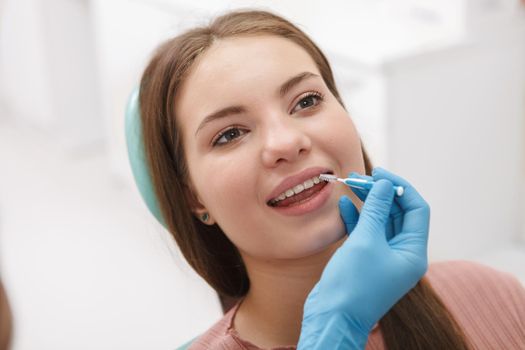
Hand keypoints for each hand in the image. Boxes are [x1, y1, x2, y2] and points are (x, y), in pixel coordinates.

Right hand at [297, 167, 429, 348]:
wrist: (332, 318)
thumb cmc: (352, 285)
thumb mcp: (366, 240)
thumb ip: (376, 209)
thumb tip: (384, 184)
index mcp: (413, 252)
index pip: (416, 209)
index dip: (399, 188)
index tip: (379, 174)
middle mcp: (402, 254)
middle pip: (398, 213)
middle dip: (380, 193)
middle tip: (359, 177)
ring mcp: (384, 257)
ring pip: (380, 221)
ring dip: (366, 203)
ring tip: (349, 185)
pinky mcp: (366, 260)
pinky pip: (366, 233)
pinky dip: (356, 218)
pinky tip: (343, 205)